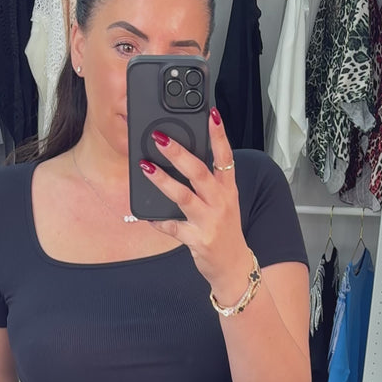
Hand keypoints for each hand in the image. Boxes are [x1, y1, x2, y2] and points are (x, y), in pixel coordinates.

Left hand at [142, 109, 254, 304]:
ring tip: (146, 167)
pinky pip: (173, 227)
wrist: (234, 267)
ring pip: (183, 196)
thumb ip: (210, 183)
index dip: (219, 134)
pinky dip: (158, 221)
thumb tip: (184, 160)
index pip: (225, 156)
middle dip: (179, 153)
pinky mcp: (198, 240)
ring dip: (162, 181)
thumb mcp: (226, 203)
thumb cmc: (226, 231)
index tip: (211, 113)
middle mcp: (220, 203)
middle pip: (199, 172)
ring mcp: (209, 222)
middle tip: (160, 138)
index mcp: (228, 189)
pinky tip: (146, 215)